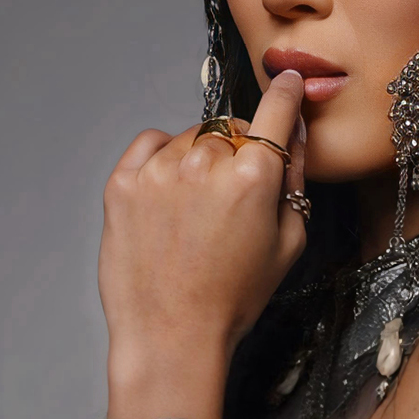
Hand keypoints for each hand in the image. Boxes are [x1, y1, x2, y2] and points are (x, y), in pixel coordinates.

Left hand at [98, 70, 306, 376]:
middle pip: (232, 130)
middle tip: (234, 198)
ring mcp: (160, 170)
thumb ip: (295, 182)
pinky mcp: (123, 182)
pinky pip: (151, 143)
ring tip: (197, 210)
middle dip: (239, 151)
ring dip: (200, 158)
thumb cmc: (232, 299)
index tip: (288, 83)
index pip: (276, 110)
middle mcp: (206, 163)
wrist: (172, 335)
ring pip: (191, 138)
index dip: (286, 93)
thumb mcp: (289, 244)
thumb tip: (293, 139)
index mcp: (255, 176)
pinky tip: (171, 192)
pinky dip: (163, 156)